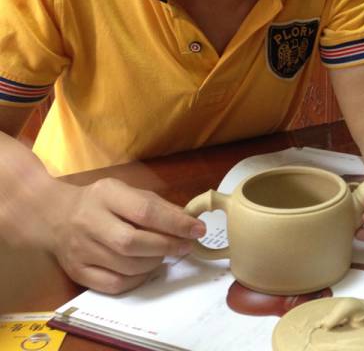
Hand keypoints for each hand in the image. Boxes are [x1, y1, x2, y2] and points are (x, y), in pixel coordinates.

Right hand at [40, 178, 205, 293]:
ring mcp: (80, 250)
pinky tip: (146, 268)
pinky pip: (115, 284)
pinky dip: (138, 279)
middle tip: (186, 246)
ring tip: (164, 254)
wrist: (53, 215)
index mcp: (106, 195)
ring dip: (155, 263)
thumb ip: (158, 206)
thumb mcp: (127, 192)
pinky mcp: (77, 272)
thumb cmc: (101, 202)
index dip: (176, 223)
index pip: (145, 211)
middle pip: (133, 243)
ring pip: (127, 266)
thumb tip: (190, 223)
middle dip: (167, 246)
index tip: (198, 230)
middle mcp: (89, 222)